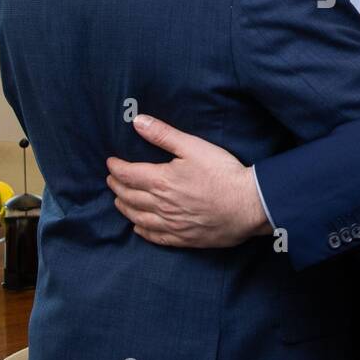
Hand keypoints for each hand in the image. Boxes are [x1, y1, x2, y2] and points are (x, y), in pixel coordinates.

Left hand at [106, 115, 270, 247]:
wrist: (248, 205)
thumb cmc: (222, 173)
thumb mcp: (193, 146)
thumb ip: (163, 134)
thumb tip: (137, 122)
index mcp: (161, 181)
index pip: (128, 174)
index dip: (116, 168)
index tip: (110, 163)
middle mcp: (161, 205)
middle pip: (129, 196)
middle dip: (117, 186)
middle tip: (112, 180)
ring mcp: (171, 224)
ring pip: (138, 217)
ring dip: (124, 208)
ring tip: (118, 200)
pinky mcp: (183, 238)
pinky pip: (155, 236)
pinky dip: (142, 231)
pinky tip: (138, 227)